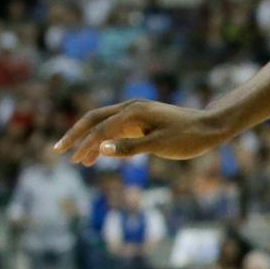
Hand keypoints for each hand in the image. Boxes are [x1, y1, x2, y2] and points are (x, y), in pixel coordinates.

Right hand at [55, 100, 229, 164]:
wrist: (210, 127)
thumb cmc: (188, 137)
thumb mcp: (160, 145)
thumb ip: (130, 148)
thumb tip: (100, 148)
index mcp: (133, 112)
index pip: (100, 128)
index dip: (84, 144)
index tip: (72, 159)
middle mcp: (131, 108)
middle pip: (94, 118)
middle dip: (76, 134)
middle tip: (59, 151)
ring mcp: (136, 114)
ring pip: (103, 124)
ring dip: (88, 139)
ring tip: (77, 160)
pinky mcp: (141, 121)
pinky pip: (115, 129)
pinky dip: (103, 140)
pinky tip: (98, 154)